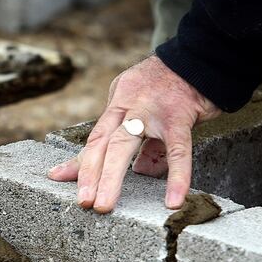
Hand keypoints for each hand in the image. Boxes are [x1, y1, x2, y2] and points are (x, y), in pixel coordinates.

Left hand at [48, 56, 219, 212]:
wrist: (202, 58)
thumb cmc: (174, 85)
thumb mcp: (146, 104)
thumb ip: (141, 135)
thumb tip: (139, 171)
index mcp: (120, 101)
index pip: (96, 136)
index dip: (80, 161)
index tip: (59, 179)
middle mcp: (130, 104)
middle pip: (102, 141)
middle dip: (89, 173)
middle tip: (84, 201)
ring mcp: (152, 109)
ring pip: (124, 143)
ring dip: (111, 176)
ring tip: (104, 204)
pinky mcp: (180, 115)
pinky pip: (178, 150)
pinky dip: (176, 176)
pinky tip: (173, 200)